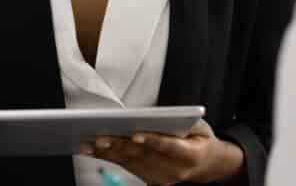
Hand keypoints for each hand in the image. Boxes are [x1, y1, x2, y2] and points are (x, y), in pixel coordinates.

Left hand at [81, 120, 244, 184]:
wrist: (206, 165)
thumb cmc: (200, 139)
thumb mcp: (200, 126)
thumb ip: (184, 121)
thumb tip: (159, 115)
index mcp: (190, 155)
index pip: (168, 146)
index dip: (151, 140)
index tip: (134, 134)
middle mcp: (173, 171)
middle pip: (143, 156)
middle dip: (119, 145)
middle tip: (99, 136)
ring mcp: (161, 178)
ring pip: (130, 163)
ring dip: (107, 153)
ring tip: (88, 142)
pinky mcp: (150, 181)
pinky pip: (127, 167)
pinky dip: (109, 157)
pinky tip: (93, 150)